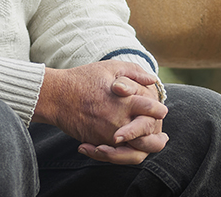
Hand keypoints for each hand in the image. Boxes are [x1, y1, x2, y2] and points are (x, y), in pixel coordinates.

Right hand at [32, 61, 168, 164]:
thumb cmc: (83, 79)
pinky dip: (124, 153)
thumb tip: (153, 78)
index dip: (159, 111)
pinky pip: (116, 154)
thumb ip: (134, 71)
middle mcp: (119, 120)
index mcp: (125, 101)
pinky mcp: (98, 142)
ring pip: (134, 151)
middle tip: (163, 138)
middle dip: (158, 138)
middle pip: (148, 137)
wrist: (57, 96)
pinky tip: (129, 149)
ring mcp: (108, 134)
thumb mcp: (110, 67)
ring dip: (143, 149)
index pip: (152, 110)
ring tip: (149, 146)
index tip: (162, 111)